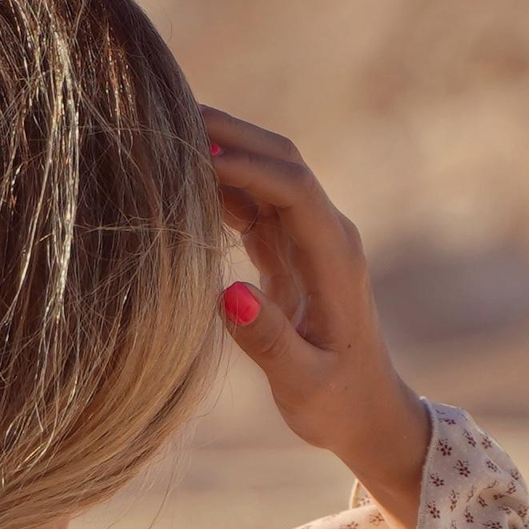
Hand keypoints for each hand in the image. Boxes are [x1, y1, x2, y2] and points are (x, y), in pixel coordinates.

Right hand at [203, 109, 431, 528]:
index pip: (294, 188)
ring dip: (222, 151)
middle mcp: (326, 236)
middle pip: (282, 160)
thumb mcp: (302, 383)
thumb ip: (268, 341)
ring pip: (265, 173)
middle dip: (232, 134)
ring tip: (161, 136)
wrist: (367, 415)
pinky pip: (253, 202)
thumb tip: (227, 292)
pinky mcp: (289, 251)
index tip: (195, 154)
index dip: (247, 164)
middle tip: (168, 113)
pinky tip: (177, 179)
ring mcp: (308, 239)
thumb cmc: (337, 404)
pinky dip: (219, 185)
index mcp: (336, 258)